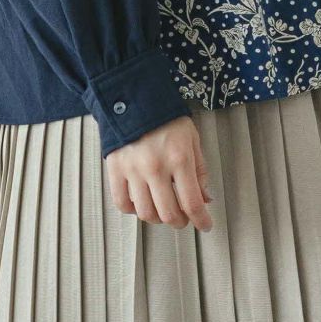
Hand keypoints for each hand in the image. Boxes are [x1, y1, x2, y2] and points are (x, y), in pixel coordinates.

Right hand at [105, 114, 214, 231]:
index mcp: (179, 159)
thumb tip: (205, 199)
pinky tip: (141, 202)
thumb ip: (199, 171)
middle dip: (180, 222)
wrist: (134, 96)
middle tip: (184, 218)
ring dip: (158, 218)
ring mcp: (133, 170)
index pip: (192, 203)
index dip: (201, 221)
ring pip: (146, 212)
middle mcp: (156, 168)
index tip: (205, 225)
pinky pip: (122, 203)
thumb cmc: (166, 117)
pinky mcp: (115, 169)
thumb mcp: (192, 139)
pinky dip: (133, 209)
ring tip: (163, 209)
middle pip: (168, 214)